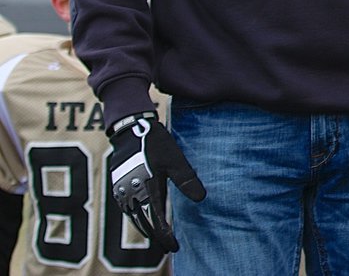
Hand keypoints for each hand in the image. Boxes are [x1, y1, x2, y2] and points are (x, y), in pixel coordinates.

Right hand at [108, 113, 205, 251]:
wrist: (130, 129)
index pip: (156, 222)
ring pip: (134, 217)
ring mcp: (122, 191)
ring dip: (146, 228)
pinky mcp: (118, 186)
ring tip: (159, 236)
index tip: (174, 247)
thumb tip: (201, 199)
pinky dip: (137, 217)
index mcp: (147, 191)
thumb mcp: (175, 160)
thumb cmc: (155, 143)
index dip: (165, 237)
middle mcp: (131, 195)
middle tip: (169, 247)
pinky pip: (128, 208)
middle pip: (143, 224)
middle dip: (156, 237)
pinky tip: (145, 217)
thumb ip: (187, 180)